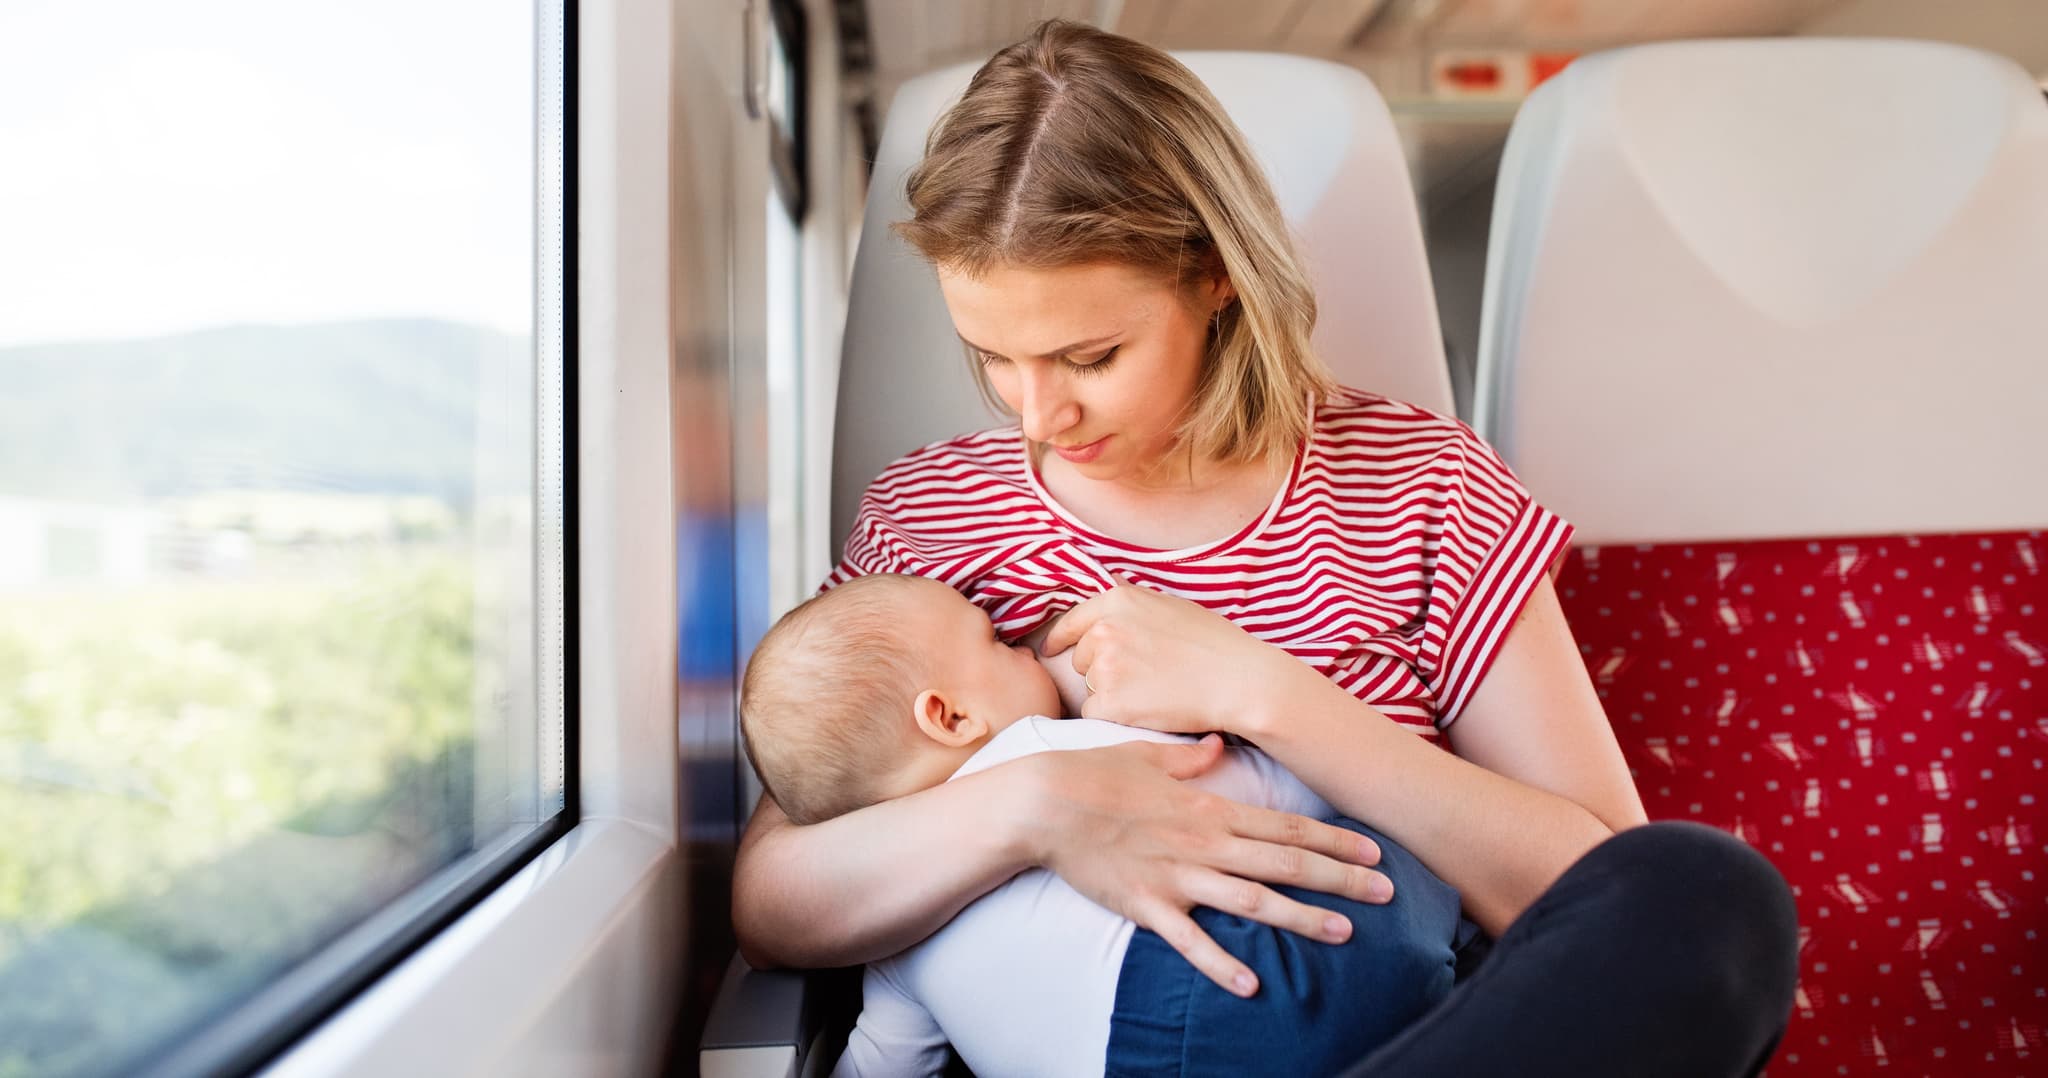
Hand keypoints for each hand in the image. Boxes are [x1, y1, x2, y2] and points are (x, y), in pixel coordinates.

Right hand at [1023, 736, 1392, 997]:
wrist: (1042, 803)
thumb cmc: (1092, 774)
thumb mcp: (1147, 753)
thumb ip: (1190, 757)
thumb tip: (1217, 747)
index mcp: (1209, 808)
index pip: (1285, 825)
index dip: (1334, 840)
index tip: (1374, 852)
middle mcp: (1204, 843)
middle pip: (1284, 863)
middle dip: (1340, 879)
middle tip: (1387, 893)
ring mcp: (1177, 876)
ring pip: (1252, 900)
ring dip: (1301, 917)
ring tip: (1345, 934)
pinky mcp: (1146, 905)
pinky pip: (1190, 940)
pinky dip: (1221, 964)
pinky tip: (1252, 985)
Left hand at [1041, 579, 1316, 736]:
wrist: (1238, 680)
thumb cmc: (1214, 644)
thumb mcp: (1170, 605)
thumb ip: (1132, 605)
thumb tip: (1107, 600)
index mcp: (1118, 601)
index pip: (1071, 622)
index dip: (1060, 639)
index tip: (1051, 650)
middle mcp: (1104, 630)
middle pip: (1081, 659)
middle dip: (1101, 669)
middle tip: (1143, 676)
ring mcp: (1105, 667)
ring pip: (1090, 688)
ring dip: (1111, 693)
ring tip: (1152, 691)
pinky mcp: (1110, 703)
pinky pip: (1096, 714)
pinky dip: (1115, 717)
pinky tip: (1146, 710)